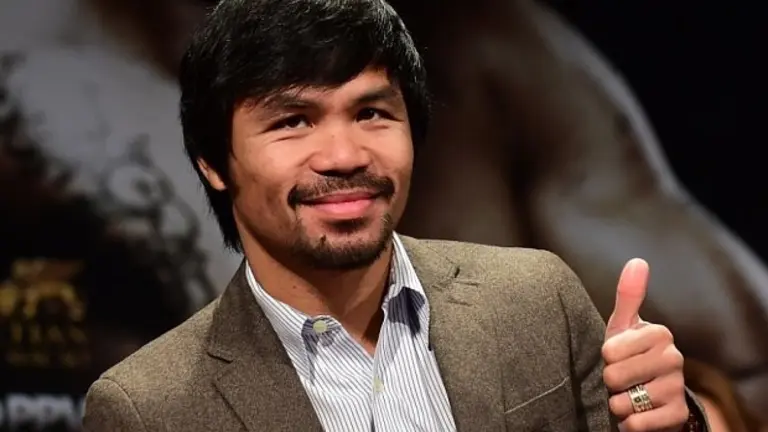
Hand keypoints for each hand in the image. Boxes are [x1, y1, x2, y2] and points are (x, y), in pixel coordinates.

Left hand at [602, 259, 688, 431]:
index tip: (616, 356)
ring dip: (618, 403)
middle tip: (622, 379)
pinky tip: (638, 413)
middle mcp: (674, 358)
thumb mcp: (624, 326)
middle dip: (611, 382)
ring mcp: (677, 388)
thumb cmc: (630, 355)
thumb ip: (628, 296)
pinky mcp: (677, 415)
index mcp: (660, 333)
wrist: (652, 397)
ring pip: (624, 402)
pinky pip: (636, 423)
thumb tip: (638, 261)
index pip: (609, 351)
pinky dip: (629, 423)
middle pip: (614, 376)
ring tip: (629, 394)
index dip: (606, 358)